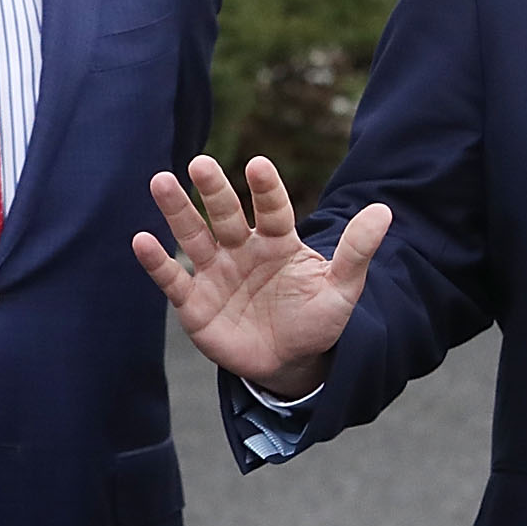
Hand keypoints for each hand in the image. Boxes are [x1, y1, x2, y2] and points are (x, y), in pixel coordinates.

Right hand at [131, 155, 390, 397]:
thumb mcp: (343, 289)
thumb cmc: (317, 320)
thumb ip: (357, 251)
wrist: (290, 362)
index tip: (258, 165)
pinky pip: (173, 278)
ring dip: (177, 211)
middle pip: (226, 214)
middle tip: (200, 163)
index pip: (273, 209)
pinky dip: (157, 261)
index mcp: (279, 242)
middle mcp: (243, 249)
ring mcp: (216, 273)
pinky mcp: (194, 302)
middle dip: (214, 191)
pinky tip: (141, 239)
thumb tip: (384, 210)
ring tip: (161, 181)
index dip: (266, 189)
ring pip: (194, 236)